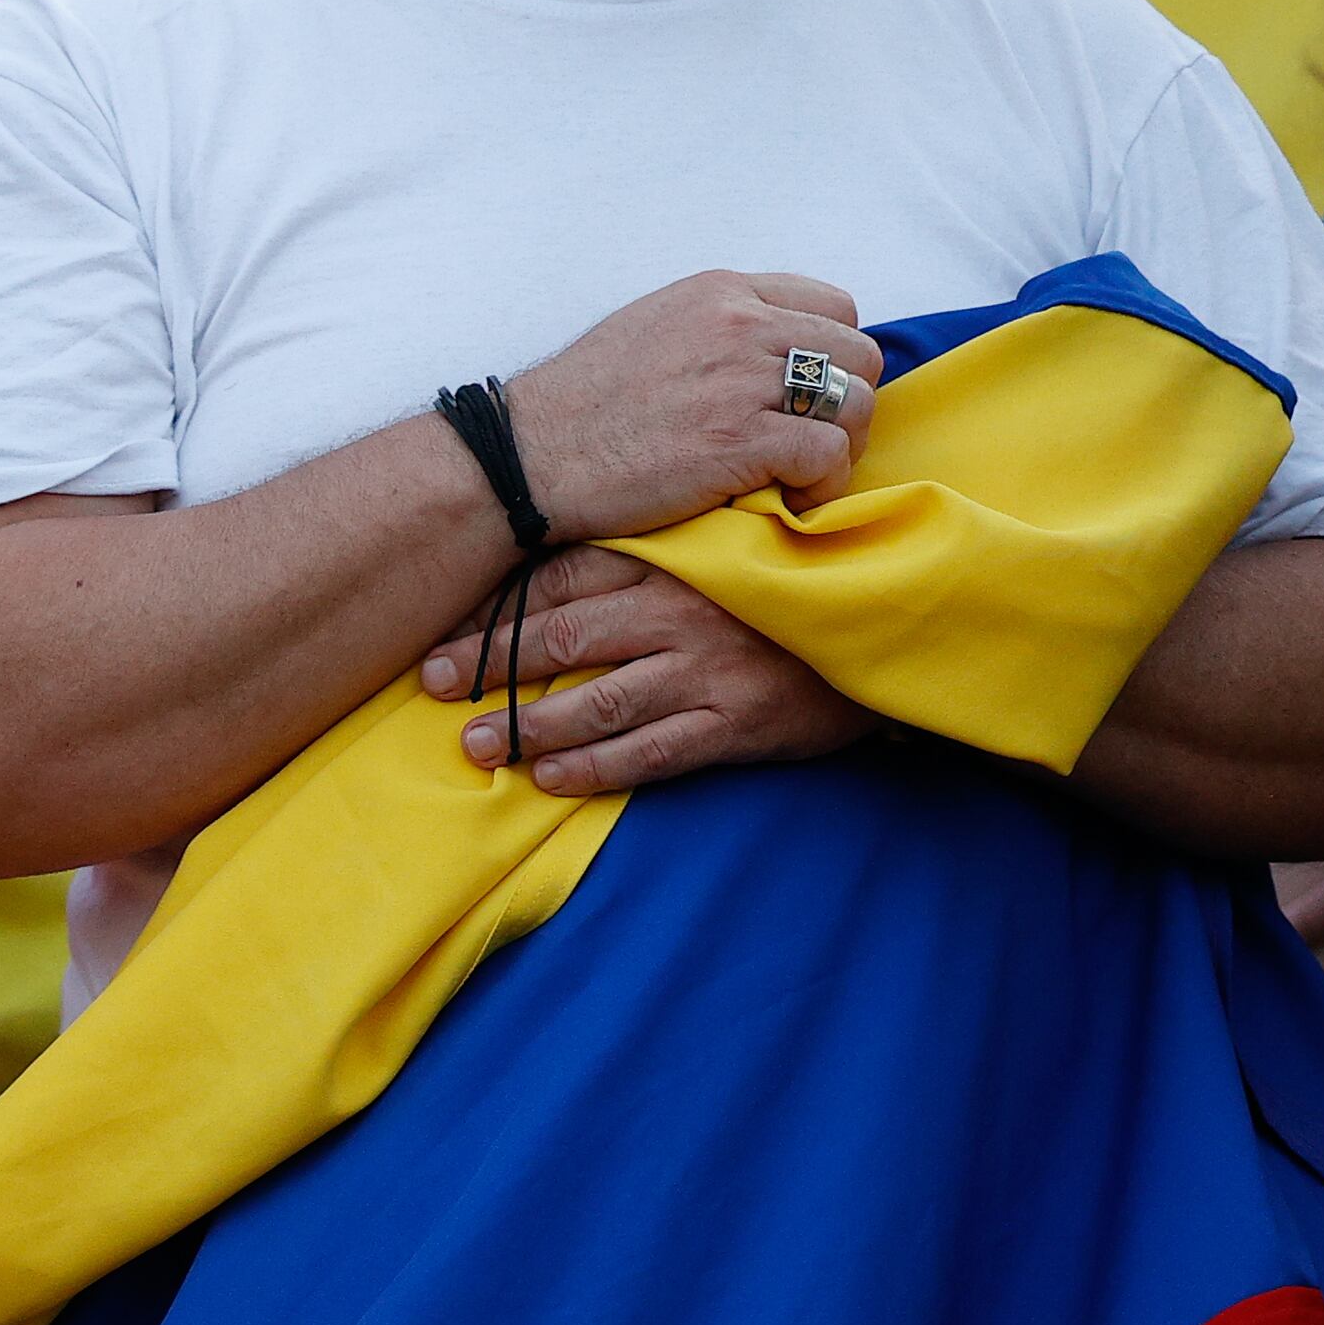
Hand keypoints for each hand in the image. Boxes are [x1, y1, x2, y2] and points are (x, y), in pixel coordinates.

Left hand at [416, 550, 875, 799]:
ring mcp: (708, 670)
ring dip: (526, 727)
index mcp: (677, 557)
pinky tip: (548, 780)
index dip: (498, 602)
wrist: (893, 622)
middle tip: (430, 682)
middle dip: (488, 663)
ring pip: (596, 702)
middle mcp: (684, 611)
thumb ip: (654, 548)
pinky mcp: (736, 723)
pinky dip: (594, 768)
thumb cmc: (794, 581)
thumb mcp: (727, 544)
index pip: (565, 574)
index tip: (444, 622)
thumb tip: (561, 564)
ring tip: (474, 745)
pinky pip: (650, 752)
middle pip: (562, 637)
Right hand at [503, 271, 880, 542]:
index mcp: (722, 293)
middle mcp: (741, 325)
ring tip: (804, 477)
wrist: (527, 457)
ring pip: (856, 403)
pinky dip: (822, 484)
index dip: (834, 358)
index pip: (835, 307)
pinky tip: (790, 500)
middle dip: (847, 403)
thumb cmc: (578, 407)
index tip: (807, 399)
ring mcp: (742, 382)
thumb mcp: (650, 328)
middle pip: (858, 354)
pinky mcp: (740, 443)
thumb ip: (716, 328)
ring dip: (843, 447)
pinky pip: (829, 454)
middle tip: (814, 444)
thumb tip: (767, 354)